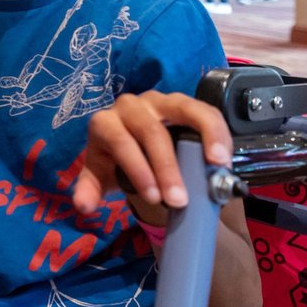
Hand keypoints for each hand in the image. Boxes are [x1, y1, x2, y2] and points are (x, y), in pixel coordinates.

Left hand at [72, 91, 232, 222]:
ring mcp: (159, 100)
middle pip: (150, 131)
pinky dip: (216, 130)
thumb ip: (89, 190)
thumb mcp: (100, 175)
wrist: (131, 145)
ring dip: (203, 136)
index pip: (120, 142)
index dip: (137, 169)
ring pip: (183, 109)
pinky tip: (224, 155)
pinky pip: (204, 110)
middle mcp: (130, 106)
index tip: (154, 198)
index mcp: (105, 122)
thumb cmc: (115, 159)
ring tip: (216, 164)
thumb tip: (83, 206)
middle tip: (179, 200)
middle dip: (166, 167)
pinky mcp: (184, 102)